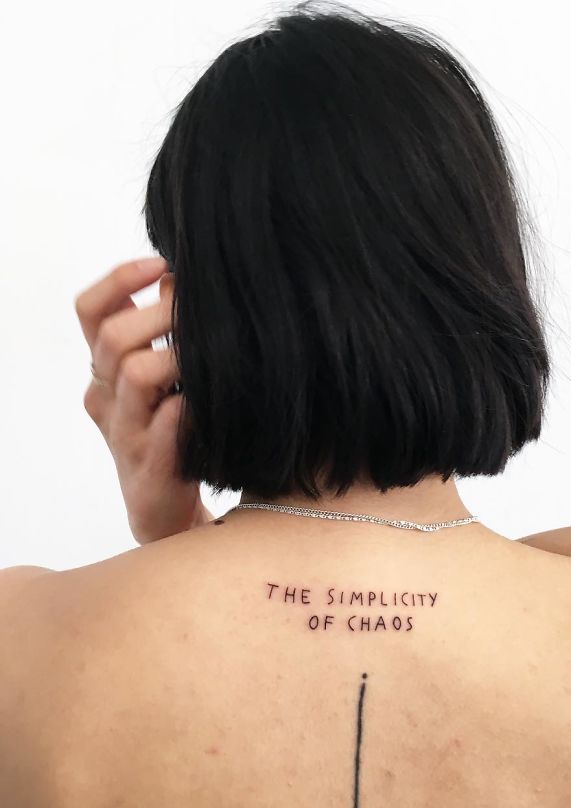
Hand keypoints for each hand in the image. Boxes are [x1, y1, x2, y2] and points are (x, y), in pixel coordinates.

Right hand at [74, 257, 213, 543]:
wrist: (164, 510)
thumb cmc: (169, 434)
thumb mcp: (160, 378)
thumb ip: (162, 332)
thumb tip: (180, 276)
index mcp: (105, 371)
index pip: (91, 312)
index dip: (119, 280)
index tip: (160, 262)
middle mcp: (107, 399)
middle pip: (114, 338)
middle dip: (161, 315)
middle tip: (199, 313)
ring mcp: (126, 434)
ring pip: (134, 375)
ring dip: (176, 356)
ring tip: (207, 355)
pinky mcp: (151, 469)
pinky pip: (165, 429)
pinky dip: (186, 410)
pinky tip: (207, 400)